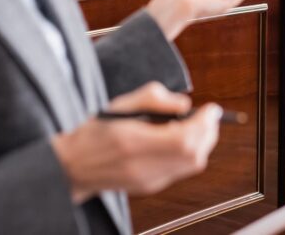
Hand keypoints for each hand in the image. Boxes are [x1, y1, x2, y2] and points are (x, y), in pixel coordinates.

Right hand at [51, 82, 220, 203]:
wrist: (73, 165)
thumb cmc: (95, 131)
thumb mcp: (120, 103)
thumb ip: (154, 98)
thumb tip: (185, 104)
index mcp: (133, 142)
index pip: (184, 139)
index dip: (204, 124)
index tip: (211, 109)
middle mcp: (142, 166)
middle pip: (194, 155)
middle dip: (209, 133)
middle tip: (209, 116)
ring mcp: (147, 181)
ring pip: (192, 166)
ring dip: (202, 144)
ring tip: (197, 126)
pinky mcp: (149, 186)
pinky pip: (181, 171)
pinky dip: (190, 154)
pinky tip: (181, 140)